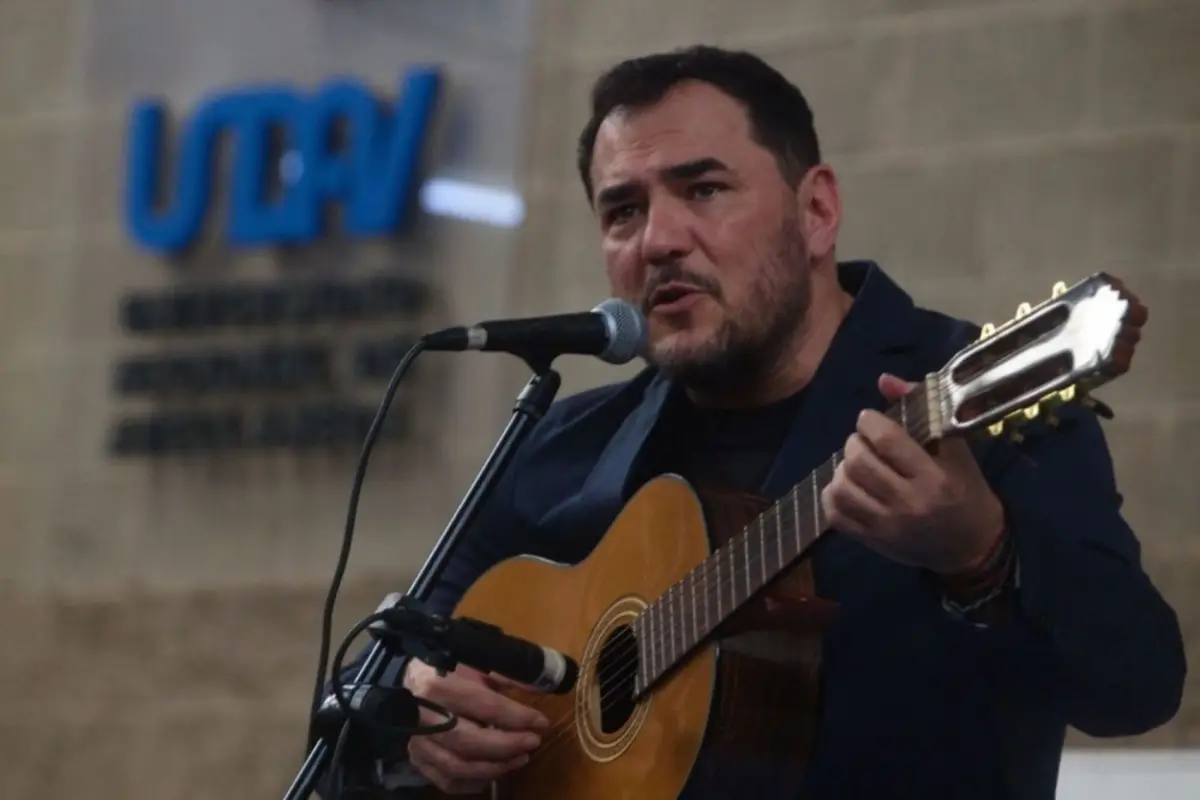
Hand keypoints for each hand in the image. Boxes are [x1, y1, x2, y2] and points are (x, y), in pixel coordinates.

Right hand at [404, 659, 549, 794]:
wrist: (408, 680)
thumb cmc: (447, 668)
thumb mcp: (477, 662)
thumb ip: (509, 675)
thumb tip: (541, 687)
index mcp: (440, 685)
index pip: (484, 706)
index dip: (517, 717)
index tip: (541, 722)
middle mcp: (425, 717)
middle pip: (469, 741)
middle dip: (507, 746)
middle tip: (533, 743)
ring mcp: (417, 742)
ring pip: (457, 766)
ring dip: (494, 767)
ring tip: (520, 759)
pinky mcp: (416, 759)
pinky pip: (445, 781)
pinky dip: (472, 783)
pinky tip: (492, 774)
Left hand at [820, 374, 1005, 574]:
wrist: (971, 547)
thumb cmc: (967, 492)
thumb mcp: (956, 451)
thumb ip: (923, 411)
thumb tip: (884, 380)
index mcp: (934, 478)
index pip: (887, 440)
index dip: (869, 422)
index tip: (870, 418)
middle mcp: (908, 503)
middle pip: (860, 463)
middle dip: (854, 443)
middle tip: (862, 441)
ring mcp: (887, 526)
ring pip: (843, 489)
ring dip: (842, 469)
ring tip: (854, 463)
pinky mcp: (873, 542)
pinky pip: (836, 516)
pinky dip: (832, 497)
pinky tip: (845, 486)